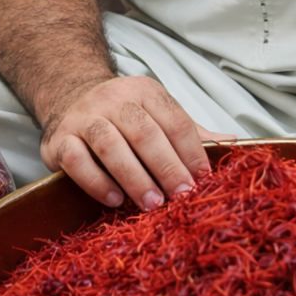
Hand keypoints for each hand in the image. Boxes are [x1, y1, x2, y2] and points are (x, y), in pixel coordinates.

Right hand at [40, 75, 229, 209]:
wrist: (69, 97)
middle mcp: (114, 99)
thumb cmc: (124, 115)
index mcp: (146, 92)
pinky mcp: (59, 139)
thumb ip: (192, 132)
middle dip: (166, 166)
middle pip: (144, 132)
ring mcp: (85, 117)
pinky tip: (114, 199)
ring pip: (110, 143)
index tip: (204, 180)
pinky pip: (77, 160)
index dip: (191, 150)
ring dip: (133, 176)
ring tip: (152, 203)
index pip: (174, 120)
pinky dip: (96, 181)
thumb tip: (236, 144)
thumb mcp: (158, 114)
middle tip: (182, 196)